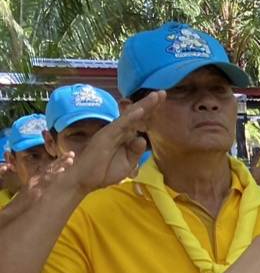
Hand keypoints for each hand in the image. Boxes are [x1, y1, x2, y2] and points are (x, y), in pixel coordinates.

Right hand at [41, 92, 160, 193]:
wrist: (84, 180)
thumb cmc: (104, 171)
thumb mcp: (127, 164)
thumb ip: (136, 152)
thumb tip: (142, 138)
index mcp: (124, 137)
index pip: (140, 121)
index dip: (151, 111)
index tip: (162, 100)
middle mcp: (118, 131)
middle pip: (136, 114)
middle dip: (150, 103)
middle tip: (162, 92)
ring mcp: (112, 132)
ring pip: (130, 116)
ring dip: (143, 106)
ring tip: (155, 96)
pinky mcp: (105, 136)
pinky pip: (119, 125)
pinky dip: (130, 117)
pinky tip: (140, 110)